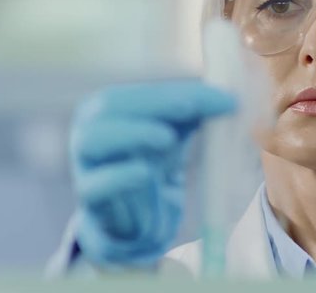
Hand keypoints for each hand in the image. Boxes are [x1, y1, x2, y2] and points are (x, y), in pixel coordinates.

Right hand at [71, 80, 235, 266]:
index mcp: (110, 109)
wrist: (136, 222)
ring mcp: (85, 164)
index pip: (140, 93)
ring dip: (132, 133)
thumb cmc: (155, 165)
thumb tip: (230, 99)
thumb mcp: (176, 133)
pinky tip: (145, 173)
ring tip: (167, 137)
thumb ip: (196, 113)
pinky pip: (95, 185)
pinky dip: (120, 177)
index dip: (174, 92)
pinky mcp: (91, 199)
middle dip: (154, 104)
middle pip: (110, 106)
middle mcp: (91, 130)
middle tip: (190, 107)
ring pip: (94, 140)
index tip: (217, 98)